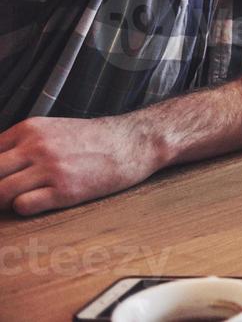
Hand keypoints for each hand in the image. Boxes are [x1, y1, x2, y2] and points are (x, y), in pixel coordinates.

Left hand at [0, 115, 162, 215]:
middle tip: (5, 193)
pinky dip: (24, 208)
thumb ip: (21, 144)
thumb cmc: (93, 139)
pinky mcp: (65, 190)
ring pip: (1, 192)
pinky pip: (23, 206)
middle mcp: (36, 146)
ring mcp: (50, 168)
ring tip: (20, 199)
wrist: (133, 142)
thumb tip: (0, 167)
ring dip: (5, 201)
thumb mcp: (52, 130)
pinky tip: (39, 201)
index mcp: (29, 129)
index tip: (2, 177)